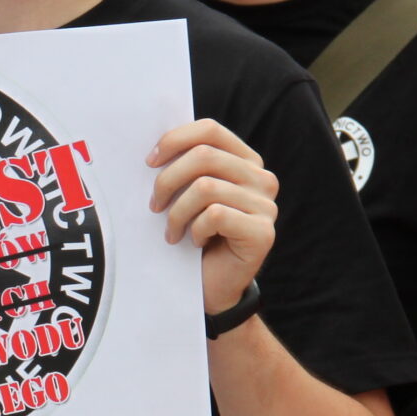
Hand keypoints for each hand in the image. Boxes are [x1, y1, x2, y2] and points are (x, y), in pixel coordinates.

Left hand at [149, 120, 278, 313]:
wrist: (212, 285)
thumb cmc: (194, 235)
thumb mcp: (187, 194)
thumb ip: (184, 166)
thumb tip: (154, 146)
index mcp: (245, 161)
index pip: (210, 130)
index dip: (175, 140)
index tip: (150, 162)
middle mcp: (261, 178)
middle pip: (204, 156)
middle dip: (168, 180)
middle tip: (154, 206)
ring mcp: (266, 205)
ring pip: (205, 187)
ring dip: (177, 212)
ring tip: (172, 231)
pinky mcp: (263, 232)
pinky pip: (215, 215)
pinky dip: (195, 230)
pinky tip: (195, 242)